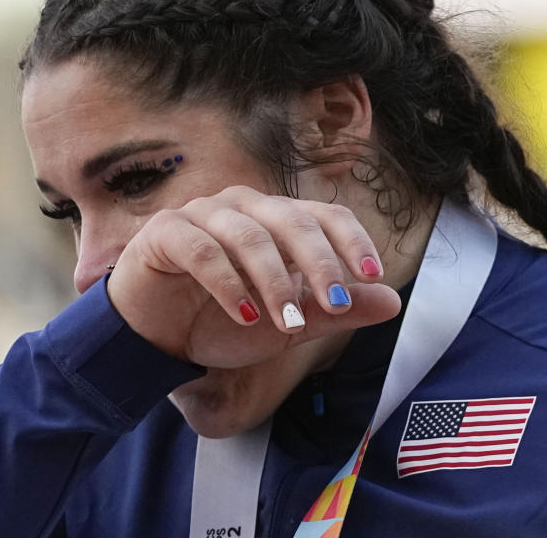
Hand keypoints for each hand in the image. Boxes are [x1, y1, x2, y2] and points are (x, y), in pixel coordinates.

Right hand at [105, 185, 401, 367]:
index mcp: (274, 219)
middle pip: (291, 220)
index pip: (322, 214)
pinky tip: (246, 316)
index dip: (351, 240)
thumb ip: (332, 311)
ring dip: (274, 282)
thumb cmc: (219, 322)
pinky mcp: (166, 232)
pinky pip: (203, 251)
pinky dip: (229, 284)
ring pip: (249, 236)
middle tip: (337, 303)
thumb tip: (392, 301)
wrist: (154, 339)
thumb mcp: (285, 325)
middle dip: (319, 263)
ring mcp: (201, 214)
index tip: (372, 274)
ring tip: (289, 325)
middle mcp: (241, 207)